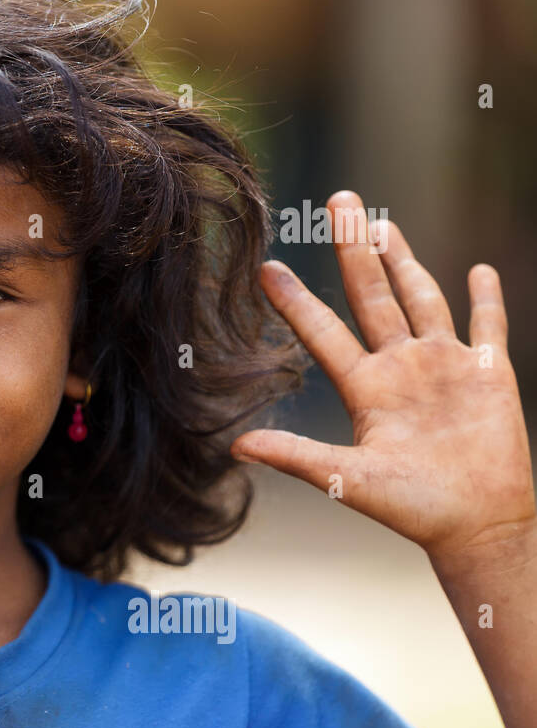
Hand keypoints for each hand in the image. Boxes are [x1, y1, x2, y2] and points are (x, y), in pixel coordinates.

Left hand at [231, 190, 535, 573]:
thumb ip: (297, 457)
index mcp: (365, 388)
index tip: (265, 266)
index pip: (323, 331)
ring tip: (380, 223)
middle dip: (354, 248)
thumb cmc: (412, 509)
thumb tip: (237, 446)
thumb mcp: (347, 479)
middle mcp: (401, 367)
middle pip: (372, 294)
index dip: (295, 300)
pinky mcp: (489, 374)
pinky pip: (489, 327)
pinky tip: (478, 271)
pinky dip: (486, 299)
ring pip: (421, 299)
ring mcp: (444, 367)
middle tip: (338, 200)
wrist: (475, 527)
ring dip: (404, 260)